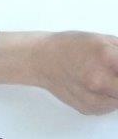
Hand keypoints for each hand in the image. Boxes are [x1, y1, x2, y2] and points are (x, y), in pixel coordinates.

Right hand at [0, 31, 117, 114]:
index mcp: (106, 58)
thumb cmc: (67, 46)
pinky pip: (110, 106)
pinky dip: (108, 97)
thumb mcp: (102, 40)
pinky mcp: (90, 109)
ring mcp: (95, 98)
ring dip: (116, 89)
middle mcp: (100, 81)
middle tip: (112, 73)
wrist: (40, 59)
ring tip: (102, 76)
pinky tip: (95, 85)